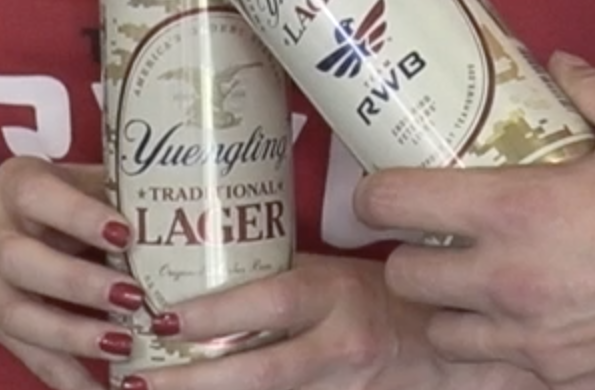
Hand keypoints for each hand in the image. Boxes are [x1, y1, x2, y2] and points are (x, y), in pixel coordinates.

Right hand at [0, 156, 138, 389]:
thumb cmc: (35, 202)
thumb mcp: (62, 180)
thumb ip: (109, 190)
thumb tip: (180, 202)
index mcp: (15, 188)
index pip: (39, 197)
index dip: (80, 216)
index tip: (125, 233)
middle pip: (20, 262)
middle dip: (77, 283)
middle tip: (132, 296)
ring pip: (19, 316)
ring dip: (72, 336)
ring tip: (124, 345)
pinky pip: (29, 358)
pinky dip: (66, 380)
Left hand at [121, 255, 535, 389]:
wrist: (459, 344)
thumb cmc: (397, 286)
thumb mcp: (345, 261)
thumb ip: (286, 258)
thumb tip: (200, 221)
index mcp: (338, 294)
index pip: (273, 302)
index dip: (215, 313)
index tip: (160, 317)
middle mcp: (341, 345)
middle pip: (260, 372)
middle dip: (194, 381)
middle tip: (135, 381)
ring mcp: (342, 387)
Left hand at [365, 60, 594, 389]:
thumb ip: (593, 88)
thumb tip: (562, 62)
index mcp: (518, 208)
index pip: (397, 203)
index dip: (376, 195)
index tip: (383, 192)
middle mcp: (510, 280)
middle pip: (407, 279)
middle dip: (413, 258)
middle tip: (438, 243)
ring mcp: (535, 340)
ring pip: (445, 337)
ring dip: (452, 313)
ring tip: (479, 293)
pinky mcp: (568, 380)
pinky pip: (505, 372)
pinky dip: (506, 352)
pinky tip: (535, 328)